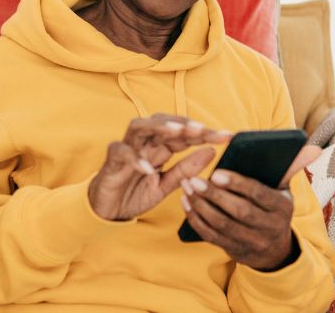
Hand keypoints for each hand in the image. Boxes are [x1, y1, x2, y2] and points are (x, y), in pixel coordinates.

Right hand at [88, 114, 231, 220]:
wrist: (108, 211)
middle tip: (204, 130)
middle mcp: (144, 143)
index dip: (205, 133)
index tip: (227, 137)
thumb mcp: (166, 185)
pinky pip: (122, 153)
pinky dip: (135, 159)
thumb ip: (186, 169)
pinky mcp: (111, 161)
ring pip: (139, 127)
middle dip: (185, 124)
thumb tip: (211, 152)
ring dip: (158, 127)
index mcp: (159, 147)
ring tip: (178, 132)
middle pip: (163, 123)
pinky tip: (149, 169)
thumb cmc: (135, 193)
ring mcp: (127, 149)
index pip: (183, 133)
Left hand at [180, 170, 296, 270]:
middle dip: (214, 195)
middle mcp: (269, 227)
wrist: (274, 250)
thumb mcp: (284, 190)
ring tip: (185, 187)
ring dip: (201, 206)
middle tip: (193, 179)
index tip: (216, 172)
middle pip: (239, 212)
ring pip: (222, 225)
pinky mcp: (234, 251)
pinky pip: (212, 236)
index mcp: (283, 208)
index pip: (260, 195)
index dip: (238, 184)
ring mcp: (252, 242)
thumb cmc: (274, 209)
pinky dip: (196, 220)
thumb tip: (313, 149)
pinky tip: (186, 203)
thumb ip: (291, 167)